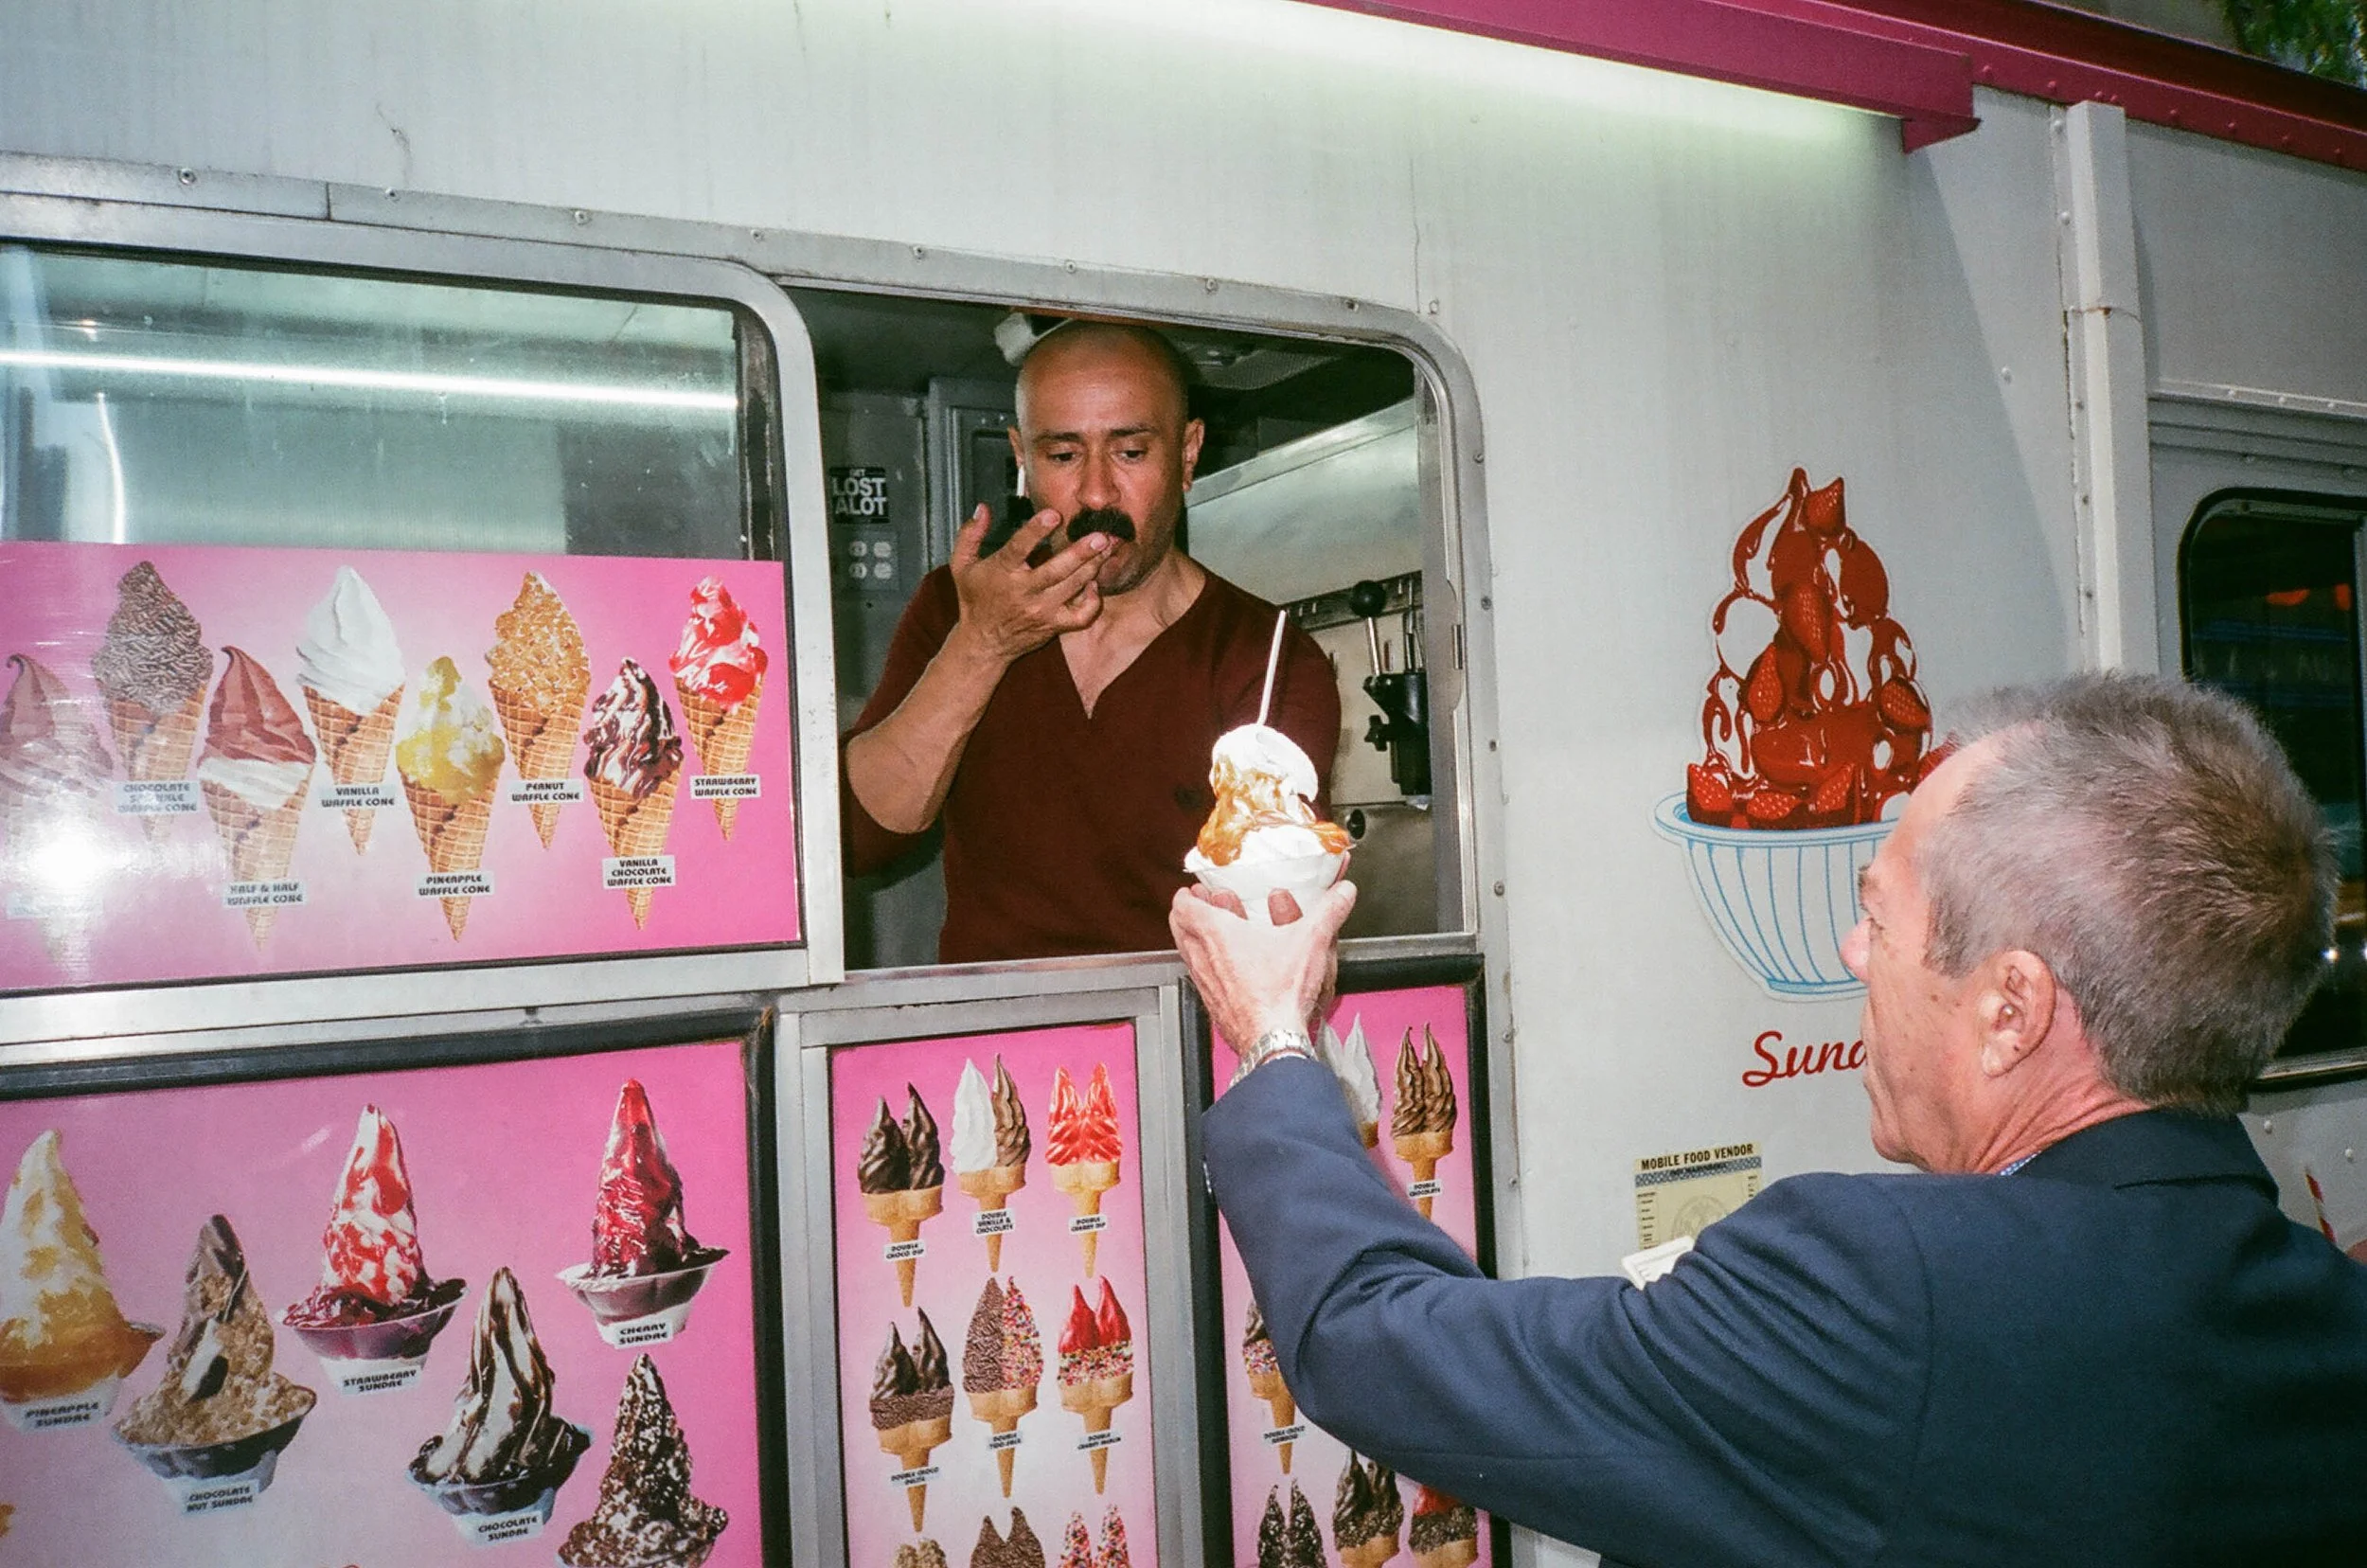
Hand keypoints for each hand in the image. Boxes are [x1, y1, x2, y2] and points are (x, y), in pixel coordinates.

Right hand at [947, 503, 1110, 663]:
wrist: (984, 642)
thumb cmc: (975, 600)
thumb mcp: (961, 565)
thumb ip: (970, 534)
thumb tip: (983, 509)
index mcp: (1002, 572)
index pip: (1019, 548)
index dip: (1036, 530)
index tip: (1054, 514)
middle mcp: (1024, 592)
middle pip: (1057, 571)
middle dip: (1081, 552)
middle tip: (1101, 536)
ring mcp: (1042, 611)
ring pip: (1074, 587)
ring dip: (1093, 567)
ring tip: (1108, 548)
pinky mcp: (1055, 625)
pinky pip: (1081, 615)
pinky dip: (1093, 601)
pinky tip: (1094, 583)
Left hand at [1170, 879, 1357, 1055]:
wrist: (1272, 1039)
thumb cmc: (1280, 995)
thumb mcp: (1311, 941)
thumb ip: (1329, 911)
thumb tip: (1343, 893)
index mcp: (1217, 934)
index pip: (1183, 907)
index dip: (1187, 895)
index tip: (1194, 890)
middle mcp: (1203, 958)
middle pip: (1178, 928)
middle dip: (1188, 915)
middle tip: (1201, 908)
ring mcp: (1206, 983)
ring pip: (1188, 954)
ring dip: (1197, 940)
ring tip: (1214, 935)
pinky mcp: (1213, 1004)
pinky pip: (1201, 978)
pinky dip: (1208, 967)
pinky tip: (1229, 971)